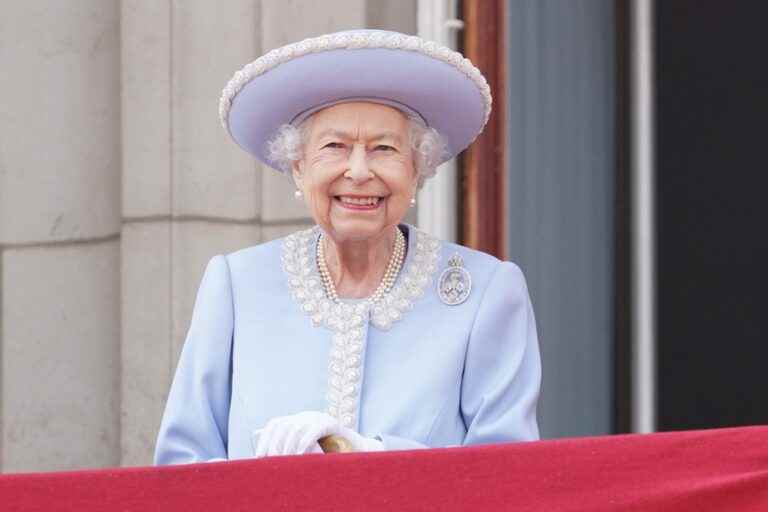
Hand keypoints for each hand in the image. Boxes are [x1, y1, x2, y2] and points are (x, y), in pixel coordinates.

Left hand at [252, 411, 383, 457]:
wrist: (357, 452)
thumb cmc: (329, 456)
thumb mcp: (305, 452)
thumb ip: (288, 450)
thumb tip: (262, 453)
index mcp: (298, 420)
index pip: (275, 424)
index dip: (264, 440)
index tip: (259, 458)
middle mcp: (307, 416)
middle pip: (283, 425)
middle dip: (274, 445)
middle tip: (272, 462)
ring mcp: (320, 418)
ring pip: (297, 427)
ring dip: (288, 446)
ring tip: (286, 462)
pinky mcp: (332, 424)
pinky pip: (315, 429)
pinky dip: (305, 441)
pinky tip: (300, 454)